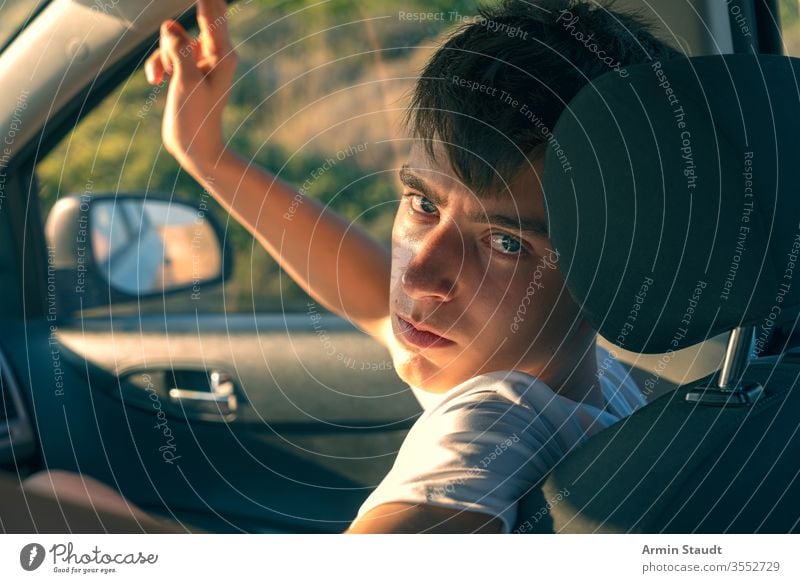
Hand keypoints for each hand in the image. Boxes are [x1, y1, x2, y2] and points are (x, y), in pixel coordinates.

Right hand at [144, 0, 237, 175]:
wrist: (196, 150)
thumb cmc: (196, 121)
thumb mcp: (185, 83)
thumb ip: (178, 51)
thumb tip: (170, 25)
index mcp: (223, 54)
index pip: (213, 10)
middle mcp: (216, 54)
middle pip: (195, 19)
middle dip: (176, 28)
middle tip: (180, 60)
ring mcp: (201, 62)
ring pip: (174, 38)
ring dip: (161, 55)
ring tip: (161, 79)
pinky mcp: (188, 71)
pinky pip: (168, 54)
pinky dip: (158, 64)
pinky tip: (156, 83)